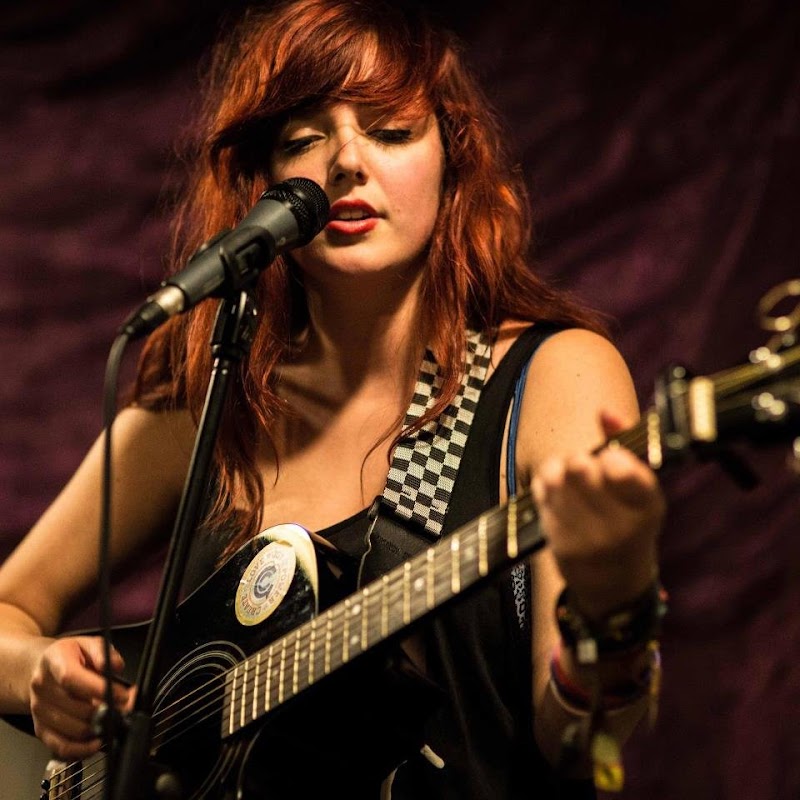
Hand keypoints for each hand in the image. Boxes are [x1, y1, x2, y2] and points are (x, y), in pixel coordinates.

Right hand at [29, 635, 133, 759]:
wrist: (43, 670)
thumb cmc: (72, 656)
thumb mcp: (89, 643)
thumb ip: (104, 653)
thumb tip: (115, 667)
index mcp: (53, 661)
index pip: (71, 678)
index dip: (99, 689)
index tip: (122, 694)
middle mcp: (42, 688)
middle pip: (75, 709)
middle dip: (107, 712)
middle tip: (125, 708)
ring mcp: (39, 711)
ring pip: (72, 730)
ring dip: (98, 729)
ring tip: (113, 720)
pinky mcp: (41, 730)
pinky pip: (61, 747)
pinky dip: (82, 750)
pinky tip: (97, 742)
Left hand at [532, 410, 664, 618]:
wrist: (614, 583)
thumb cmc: (628, 522)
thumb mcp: (640, 490)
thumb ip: (624, 445)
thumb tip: (605, 412)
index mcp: (647, 507)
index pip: (628, 476)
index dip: (613, 460)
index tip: (610, 458)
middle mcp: (619, 525)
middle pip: (581, 467)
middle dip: (579, 459)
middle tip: (584, 465)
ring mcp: (587, 537)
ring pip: (556, 478)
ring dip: (558, 469)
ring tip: (569, 477)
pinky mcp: (559, 542)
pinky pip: (542, 496)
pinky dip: (546, 485)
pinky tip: (557, 491)